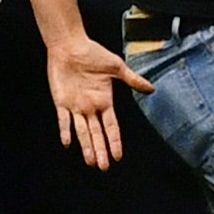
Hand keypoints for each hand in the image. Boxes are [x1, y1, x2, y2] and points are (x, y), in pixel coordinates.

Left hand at [45, 32, 153, 169]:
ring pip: (82, 132)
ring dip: (86, 147)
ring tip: (91, 162)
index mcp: (105, 101)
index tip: (119, 156)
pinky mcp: (61, 102)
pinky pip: (64, 120)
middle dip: (101, 151)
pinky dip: (66, 131)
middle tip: (104, 167)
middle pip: (97, 134)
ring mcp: (76, 106)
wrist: (70, 46)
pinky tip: (68, 143)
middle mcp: (91, 107)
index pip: (111, 127)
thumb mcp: (116, 67)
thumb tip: (152, 88)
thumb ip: (132, 80)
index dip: (115, 141)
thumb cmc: (93, 53)